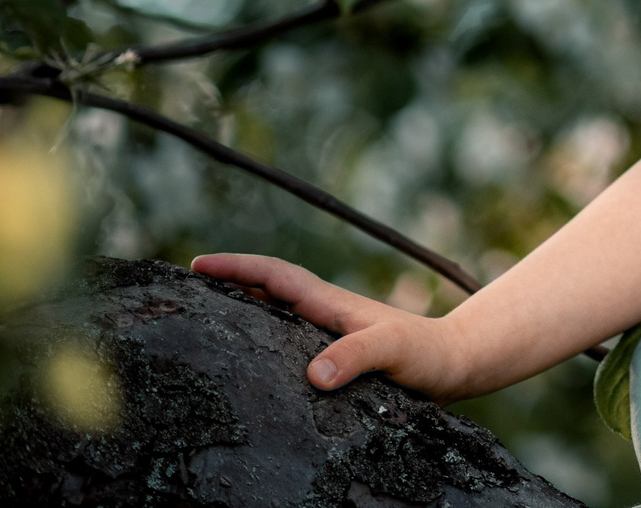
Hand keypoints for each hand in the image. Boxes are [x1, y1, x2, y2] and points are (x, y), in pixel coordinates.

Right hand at [193, 253, 479, 401]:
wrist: (457, 364)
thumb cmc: (427, 354)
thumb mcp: (393, 351)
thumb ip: (357, 356)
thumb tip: (314, 375)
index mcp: (331, 304)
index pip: (275, 277)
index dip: (237, 268)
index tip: (197, 265)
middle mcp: (326, 313)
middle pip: (268, 290)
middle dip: (227, 283)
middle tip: (184, 289)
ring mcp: (331, 332)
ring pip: (276, 314)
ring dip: (242, 309)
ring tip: (203, 319)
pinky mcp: (338, 354)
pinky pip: (288, 340)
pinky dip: (263, 338)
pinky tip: (251, 361)